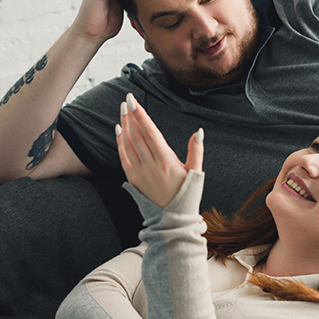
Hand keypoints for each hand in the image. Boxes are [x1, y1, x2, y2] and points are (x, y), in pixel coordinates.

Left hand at [116, 93, 203, 207]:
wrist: (173, 219)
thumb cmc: (187, 195)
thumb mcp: (196, 172)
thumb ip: (196, 151)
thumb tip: (199, 132)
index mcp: (166, 161)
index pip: (150, 132)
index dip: (141, 115)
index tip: (133, 101)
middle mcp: (151, 165)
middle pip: (137, 135)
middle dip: (131, 115)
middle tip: (127, 99)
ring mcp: (140, 173)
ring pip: (129, 144)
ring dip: (124, 125)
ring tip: (122, 110)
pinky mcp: (133, 179)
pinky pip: (123, 157)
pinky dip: (120, 143)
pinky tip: (119, 130)